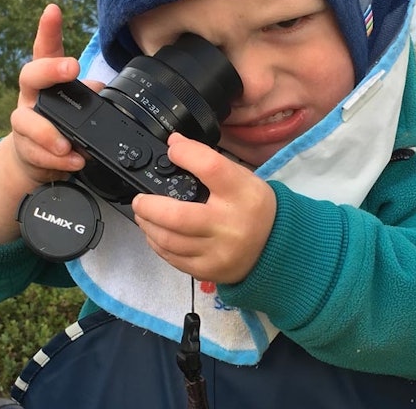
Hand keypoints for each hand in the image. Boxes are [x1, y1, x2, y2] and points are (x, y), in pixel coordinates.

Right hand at [7, 3, 88, 187]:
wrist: (32, 158)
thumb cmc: (58, 122)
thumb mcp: (76, 105)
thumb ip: (89, 94)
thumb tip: (99, 86)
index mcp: (47, 81)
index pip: (45, 49)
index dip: (48, 28)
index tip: (53, 10)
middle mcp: (31, 97)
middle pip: (29, 75)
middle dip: (50, 70)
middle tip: (72, 68)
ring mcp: (24, 123)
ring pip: (26, 122)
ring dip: (49, 133)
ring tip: (67, 145)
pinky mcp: (25, 149)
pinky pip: (37, 154)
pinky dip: (58, 161)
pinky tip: (74, 162)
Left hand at [132, 132, 276, 283]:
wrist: (275, 247)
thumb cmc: (253, 206)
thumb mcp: (241, 178)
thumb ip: (208, 161)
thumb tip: (174, 144)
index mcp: (242, 194)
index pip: (211, 168)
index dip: (186, 154)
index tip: (172, 149)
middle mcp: (229, 224)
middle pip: (177, 215)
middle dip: (149, 206)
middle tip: (139, 200)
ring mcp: (218, 251)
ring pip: (169, 240)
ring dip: (148, 225)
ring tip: (144, 215)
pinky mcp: (209, 270)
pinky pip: (173, 258)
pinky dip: (158, 244)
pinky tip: (156, 234)